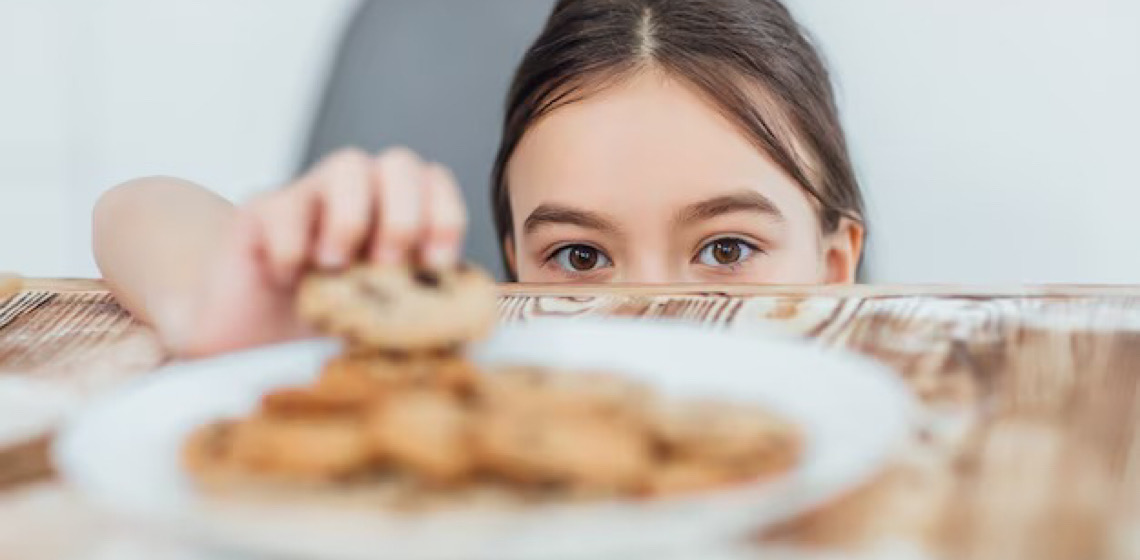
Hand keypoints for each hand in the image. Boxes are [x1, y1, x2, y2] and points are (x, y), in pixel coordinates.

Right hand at [167, 147, 466, 356]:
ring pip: (348, 164)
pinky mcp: (260, 213)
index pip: (436, 185)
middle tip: (386, 263)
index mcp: (395, 221)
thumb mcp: (379, 327)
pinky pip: (283, 205)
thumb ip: (419, 317)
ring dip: (353, 217)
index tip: (436, 262)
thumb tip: (468, 331)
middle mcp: (358, 200)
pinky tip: (289, 279)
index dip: (445, 216)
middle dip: (403, 214)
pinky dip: (292, 244)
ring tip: (336, 267)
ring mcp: (309, 199)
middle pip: (400, 163)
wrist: (245, 342)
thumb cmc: (320, 330)